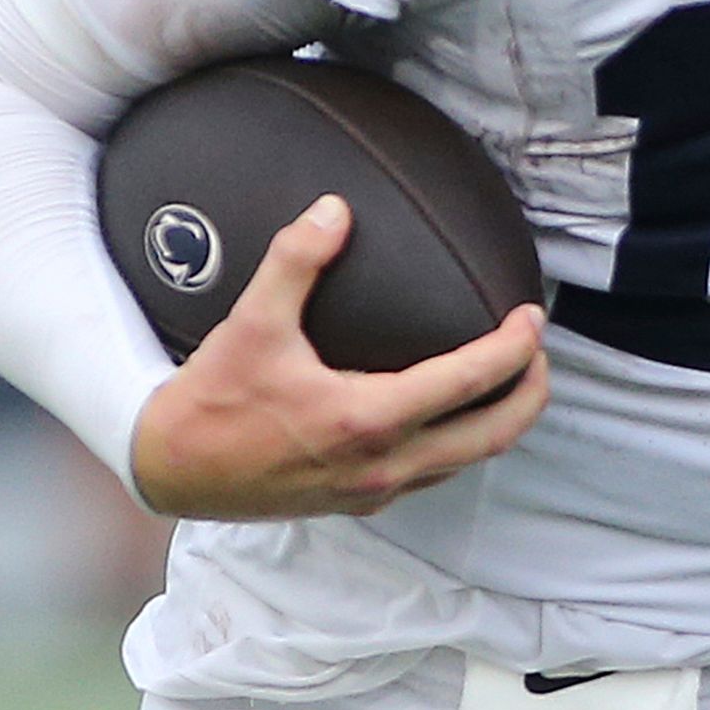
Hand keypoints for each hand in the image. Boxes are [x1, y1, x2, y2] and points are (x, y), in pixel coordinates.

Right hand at [128, 195, 549, 519]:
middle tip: (539, 351)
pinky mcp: (359, 500)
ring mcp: (373, 488)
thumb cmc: (210, 402)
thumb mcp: (250, 323)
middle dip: (531, 392)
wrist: (170, 472)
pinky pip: (433, 475)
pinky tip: (451, 413)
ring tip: (511, 378)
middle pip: (494, 435)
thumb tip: (333, 209)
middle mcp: (382, 463)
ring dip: (500, 422)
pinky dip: (460, 443)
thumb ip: (295, 261)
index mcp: (366, 420)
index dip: (515, 347)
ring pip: (467, 462)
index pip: (471, 382)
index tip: (532, 315)